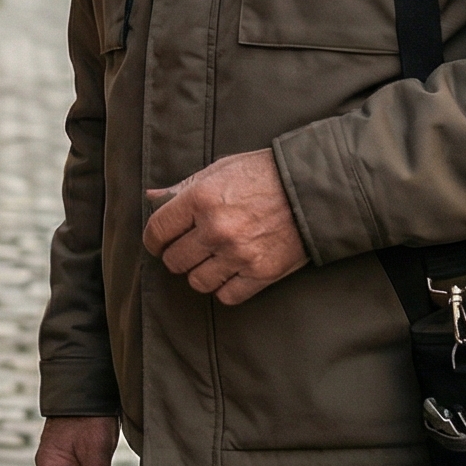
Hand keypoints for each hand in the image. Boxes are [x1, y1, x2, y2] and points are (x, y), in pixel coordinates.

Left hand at [143, 148, 308, 305]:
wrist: (313, 189)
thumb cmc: (264, 174)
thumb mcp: (220, 169)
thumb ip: (183, 187)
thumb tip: (152, 199)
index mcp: (201, 198)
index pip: (157, 231)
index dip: (154, 239)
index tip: (159, 242)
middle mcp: (216, 229)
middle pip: (174, 260)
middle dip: (178, 255)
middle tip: (190, 248)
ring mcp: (238, 254)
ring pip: (197, 281)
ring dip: (201, 273)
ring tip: (213, 260)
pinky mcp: (260, 273)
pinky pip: (226, 296)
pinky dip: (225, 287)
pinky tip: (232, 272)